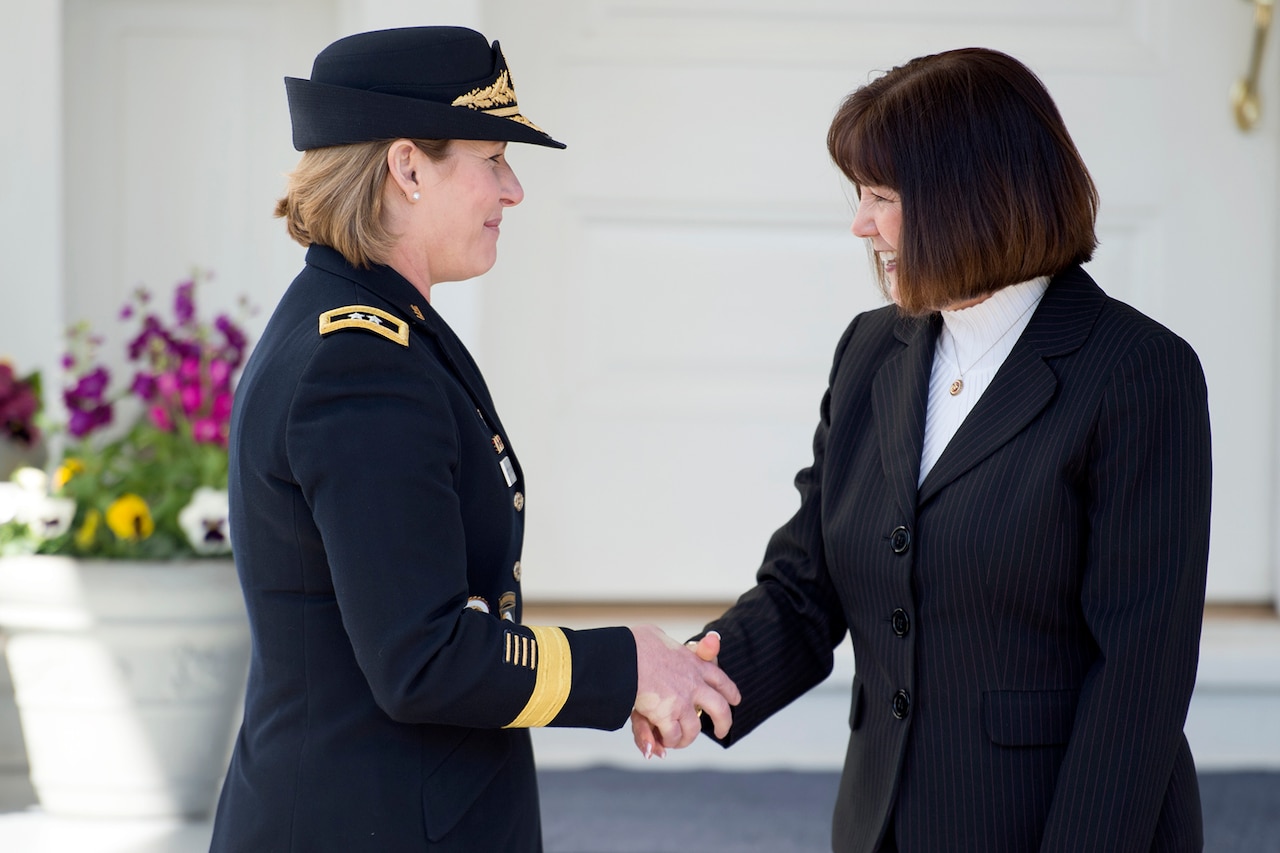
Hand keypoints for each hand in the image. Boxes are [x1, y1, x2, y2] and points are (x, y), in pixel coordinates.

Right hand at [631, 630, 729, 758]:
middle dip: (724, 723)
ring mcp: (681, 701)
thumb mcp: (663, 637)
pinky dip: (667, 740)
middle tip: (721, 732)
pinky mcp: (666, 715)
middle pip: (720, 709)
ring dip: (686, 738)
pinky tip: (662, 740)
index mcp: (695, 663)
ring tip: (678, 740)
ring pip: (693, 729)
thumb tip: (690, 641)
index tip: (735, 700)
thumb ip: (677, 647)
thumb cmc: (638, 643)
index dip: (729, 691)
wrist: (625, 655)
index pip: (720, 679)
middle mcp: (694, 683)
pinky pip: (672, 735)